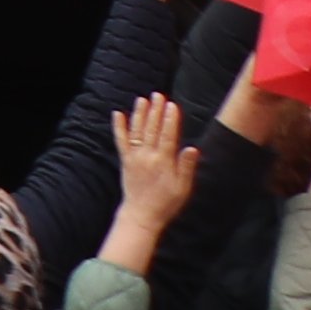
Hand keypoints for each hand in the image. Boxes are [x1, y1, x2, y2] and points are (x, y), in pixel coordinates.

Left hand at [107, 92, 190, 265]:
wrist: (142, 214)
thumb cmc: (167, 203)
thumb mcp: (183, 188)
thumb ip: (186, 167)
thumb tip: (192, 148)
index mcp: (164, 162)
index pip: (168, 135)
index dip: (170, 119)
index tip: (172, 105)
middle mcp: (147, 156)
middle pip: (152, 129)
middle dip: (155, 111)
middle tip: (158, 95)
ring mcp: (134, 157)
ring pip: (137, 131)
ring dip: (139, 114)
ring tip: (142, 99)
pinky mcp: (125, 160)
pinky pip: (120, 140)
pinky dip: (119, 127)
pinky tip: (118, 114)